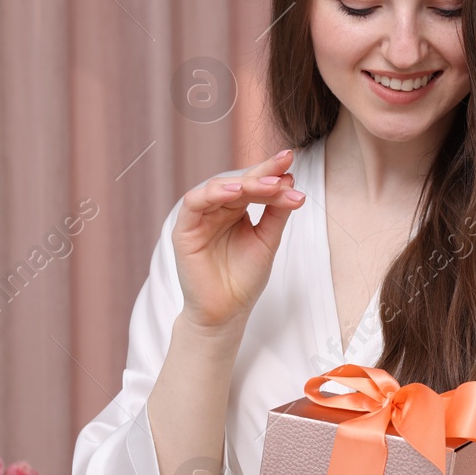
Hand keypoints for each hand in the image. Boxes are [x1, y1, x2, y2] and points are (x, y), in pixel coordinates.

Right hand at [173, 148, 305, 330]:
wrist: (226, 313)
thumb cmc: (244, 279)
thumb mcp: (267, 240)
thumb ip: (276, 212)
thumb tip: (290, 183)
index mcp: (236, 210)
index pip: (254, 185)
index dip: (271, 172)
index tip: (291, 161)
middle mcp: (217, 210)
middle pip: (239, 183)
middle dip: (262, 175)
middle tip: (283, 172)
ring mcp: (200, 218)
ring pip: (218, 188)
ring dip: (243, 183)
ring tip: (268, 185)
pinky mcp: (184, 230)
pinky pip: (194, 203)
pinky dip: (213, 193)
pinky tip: (234, 191)